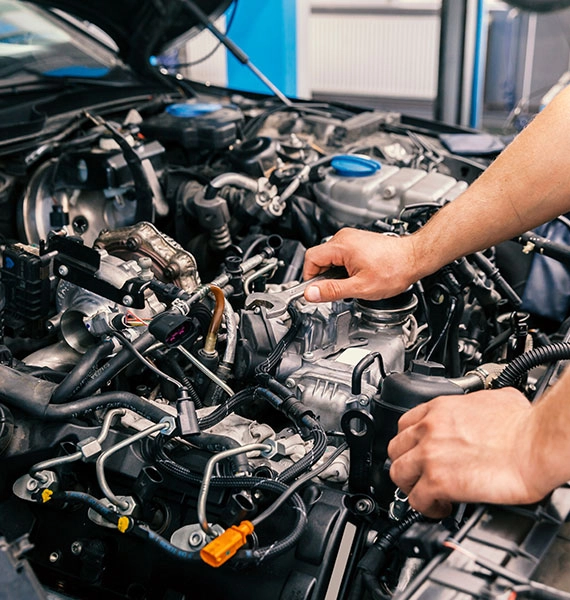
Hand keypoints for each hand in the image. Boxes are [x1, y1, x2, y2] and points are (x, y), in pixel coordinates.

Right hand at [302, 228, 419, 302]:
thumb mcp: (360, 287)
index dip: (310, 277)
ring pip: (330, 258)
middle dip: (324, 277)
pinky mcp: (357, 242)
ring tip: (351, 283)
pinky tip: (357, 276)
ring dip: (335, 273)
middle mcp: (344, 238)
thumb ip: (332, 291)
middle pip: (319, 258)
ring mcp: (351, 238)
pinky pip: (340, 255)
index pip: (311, 259)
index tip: (317, 290)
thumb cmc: (394, 269)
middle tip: (337, 290)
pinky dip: (343, 268)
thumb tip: (311, 294)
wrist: (414, 259)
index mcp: (341, 246)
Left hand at [387, 388, 549, 517]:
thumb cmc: (523, 424)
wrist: (534, 444)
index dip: (410, 442)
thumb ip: (475, 405)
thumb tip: (483, 410)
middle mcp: (429, 430)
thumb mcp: (493, 399)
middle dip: (405, 464)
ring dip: (410, 487)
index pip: (405, 424)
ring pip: (398, 475)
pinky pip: (417, 500)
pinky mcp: (438, 481)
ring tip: (426, 494)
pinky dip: (426, 508)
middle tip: (419, 475)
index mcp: (439, 409)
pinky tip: (442, 507)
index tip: (416, 451)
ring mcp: (430, 455)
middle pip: (395, 449)